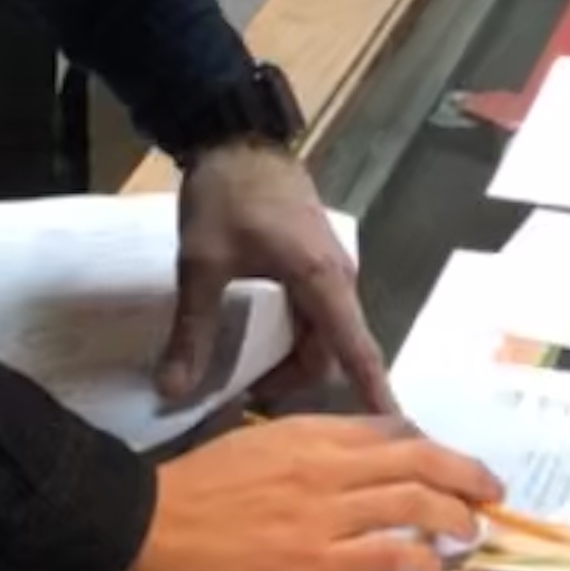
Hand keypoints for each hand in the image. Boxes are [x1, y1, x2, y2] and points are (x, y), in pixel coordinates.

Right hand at [128, 412, 502, 570]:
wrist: (150, 528)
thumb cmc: (192, 492)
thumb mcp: (252, 448)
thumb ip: (299, 453)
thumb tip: (336, 467)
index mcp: (308, 434)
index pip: (388, 430)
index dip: (428, 445)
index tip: (447, 462)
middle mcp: (327, 466)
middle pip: (417, 458)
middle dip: (464, 473)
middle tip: (491, 490)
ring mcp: (326, 514)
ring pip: (415, 502)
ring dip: (454, 515)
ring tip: (472, 530)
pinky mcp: (318, 561)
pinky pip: (389, 553)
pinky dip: (421, 558)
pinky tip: (433, 566)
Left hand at [160, 142, 393, 412]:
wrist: (236, 136)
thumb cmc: (226, 196)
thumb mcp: (201, 265)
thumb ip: (192, 332)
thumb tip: (172, 391)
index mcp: (322, 281)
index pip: (357, 351)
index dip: (374, 395)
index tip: (397, 434)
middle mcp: (338, 280)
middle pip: (329, 353)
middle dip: (295, 384)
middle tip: (244, 401)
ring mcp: (328, 270)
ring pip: (319, 336)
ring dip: (290, 362)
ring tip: (246, 381)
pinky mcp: (313, 263)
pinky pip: (312, 316)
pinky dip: (290, 340)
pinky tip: (257, 349)